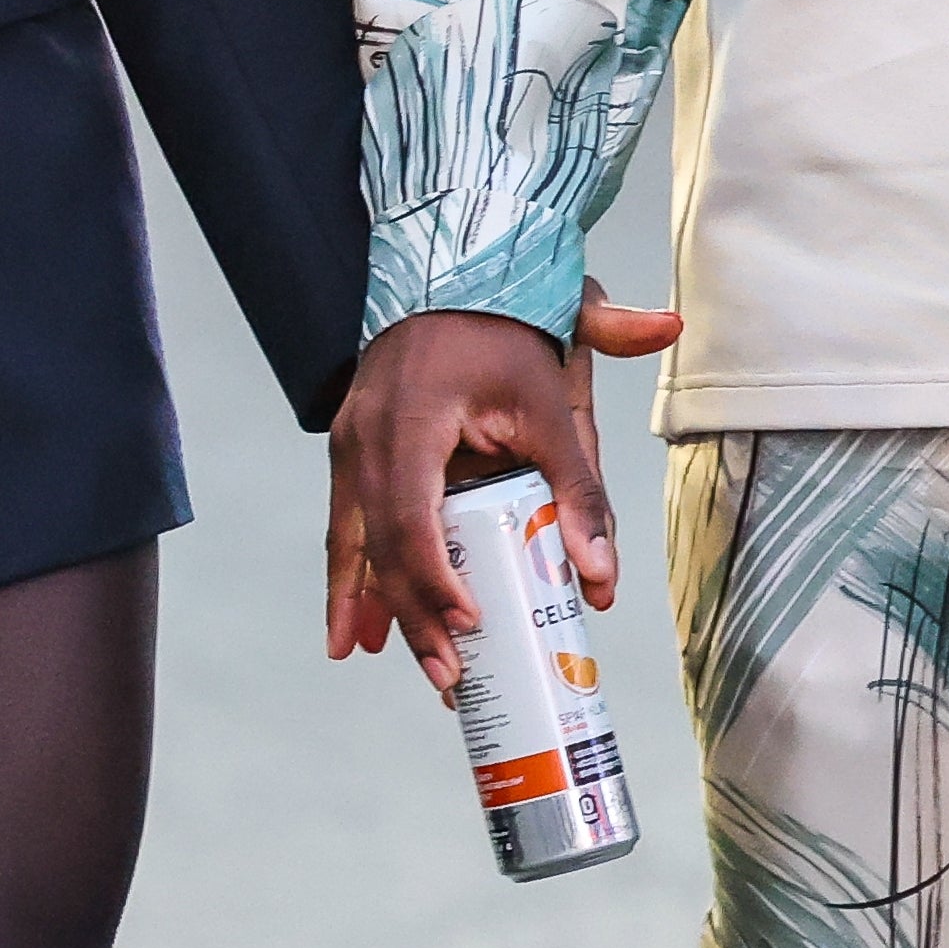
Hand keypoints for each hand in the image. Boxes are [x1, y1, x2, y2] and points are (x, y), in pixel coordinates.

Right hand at [324, 278, 686, 694]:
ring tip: (386, 665)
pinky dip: (351, 577)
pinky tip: (353, 631)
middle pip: (379, 541)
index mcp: (413, 420)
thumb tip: (602, 580)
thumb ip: (582, 488)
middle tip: (446, 677)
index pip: (412, 517)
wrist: (459, 271)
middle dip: (410, 614)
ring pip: (352, 538)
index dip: (435, 579)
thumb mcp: (554, 406)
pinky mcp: (353, 446)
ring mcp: (351, 439)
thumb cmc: (509, 332)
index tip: (469, 623)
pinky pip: (346, 523)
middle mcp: (366, 433)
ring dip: (371, 606)